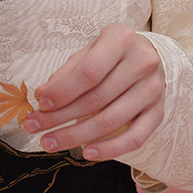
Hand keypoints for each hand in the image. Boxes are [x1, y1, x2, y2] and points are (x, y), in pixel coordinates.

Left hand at [23, 24, 164, 160]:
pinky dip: (110, 149)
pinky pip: (135, 138)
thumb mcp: (88, 52)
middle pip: (96, 99)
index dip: (62, 91)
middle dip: (60, 117)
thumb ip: (66, 73)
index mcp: (121, 39)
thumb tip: (42, 96)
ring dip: (76, 136)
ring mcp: (153, 89)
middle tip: (34, 127)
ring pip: (111, 121)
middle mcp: (141, 62)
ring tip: (50, 142)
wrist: (150, 56)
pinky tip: (87, 152)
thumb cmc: (111, 54)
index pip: (89, 72)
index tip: (40, 103)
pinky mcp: (158, 112)